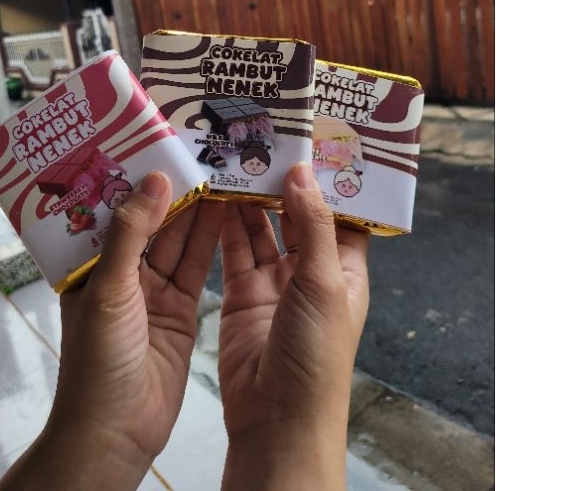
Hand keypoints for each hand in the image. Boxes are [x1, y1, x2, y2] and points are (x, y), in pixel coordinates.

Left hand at [0, 171, 220, 490]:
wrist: (116, 430)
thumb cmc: (97, 360)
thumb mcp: (108, 289)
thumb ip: (130, 234)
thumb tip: (153, 179)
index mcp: (90, 263)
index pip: (113, 209)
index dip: (134, 177)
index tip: (158, 144)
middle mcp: (121, 272)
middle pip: (151, 221)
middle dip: (173, 188)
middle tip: (198, 150)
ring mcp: (153, 291)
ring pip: (178, 240)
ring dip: (197, 209)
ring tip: (218, 171)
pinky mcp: (181, 309)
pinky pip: (196, 266)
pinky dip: (209, 240)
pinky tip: (224, 210)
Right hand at [218, 162, 369, 490]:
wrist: (276, 418)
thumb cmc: (316, 354)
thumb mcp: (324, 283)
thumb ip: (314, 226)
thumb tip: (304, 172)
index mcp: (344, 270)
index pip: (341, 215)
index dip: (328, 181)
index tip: (312, 142)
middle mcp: (310, 272)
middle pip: (297, 216)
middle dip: (282, 183)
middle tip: (263, 141)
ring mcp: (274, 282)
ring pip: (262, 229)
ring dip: (250, 199)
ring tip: (236, 159)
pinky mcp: (241, 293)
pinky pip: (233, 249)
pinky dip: (226, 223)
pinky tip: (216, 194)